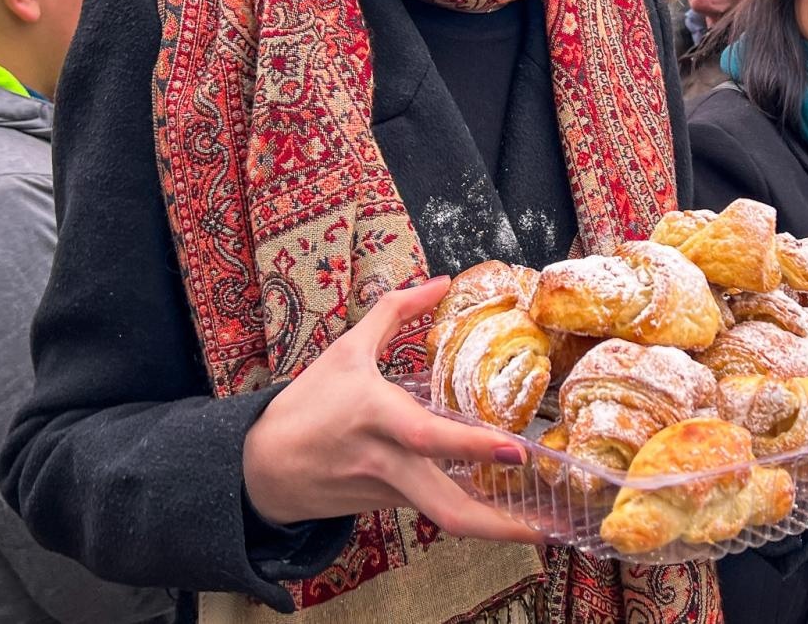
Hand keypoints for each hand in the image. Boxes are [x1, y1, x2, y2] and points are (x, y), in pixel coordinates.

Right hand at [241, 275, 541, 542]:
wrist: (259, 470)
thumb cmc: (306, 404)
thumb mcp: (346, 350)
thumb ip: (395, 311)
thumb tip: (441, 281)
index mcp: (376, 417)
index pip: (428, 439)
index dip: (472, 447)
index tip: (514, 450)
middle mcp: (386, 461)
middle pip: (445, 508)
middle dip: (497, 524)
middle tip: (548, 525)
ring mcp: (389, 490)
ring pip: (447, 515)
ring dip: (495, 524)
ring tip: (548, 526)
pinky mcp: (389, 506)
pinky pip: (436, 506)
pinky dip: (471, 507)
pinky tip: (508, 509)